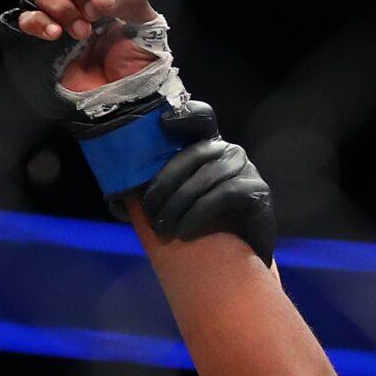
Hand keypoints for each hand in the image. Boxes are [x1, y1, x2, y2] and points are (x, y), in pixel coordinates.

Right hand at [14, 0, 161, 94]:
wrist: (124, 101)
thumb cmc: (139, 64)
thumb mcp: (148, 26)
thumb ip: (128, 1)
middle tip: (94, 15)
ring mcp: (61, 16)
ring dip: (62, 7)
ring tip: (79, 33)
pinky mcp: (41, 38)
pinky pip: (26, 16)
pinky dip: (38, 22)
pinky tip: (55, 35)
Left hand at [140, 98, 277, 262]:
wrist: (239, 261)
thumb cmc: (205, 228)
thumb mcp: (175, 206)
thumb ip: (153, 194)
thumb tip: (117, 200)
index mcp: (207, 147)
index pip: (201, 118)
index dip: (185, 114)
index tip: (163, 123)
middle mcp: (228, 152)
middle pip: (194, 153)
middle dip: (165, 183)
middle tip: (148, 213)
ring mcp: (246, 168)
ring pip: (206, 176)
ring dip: (179, 204)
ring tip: (164, 230)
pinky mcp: (258, 190)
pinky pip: (226, 193)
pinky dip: (200, 213)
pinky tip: (185, 232)